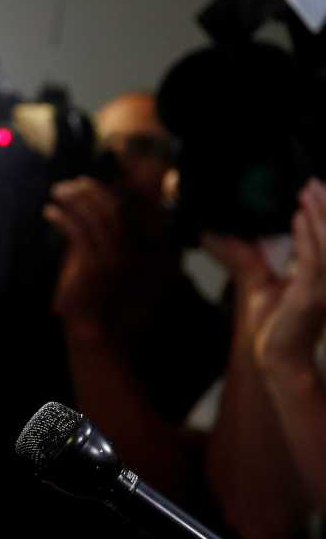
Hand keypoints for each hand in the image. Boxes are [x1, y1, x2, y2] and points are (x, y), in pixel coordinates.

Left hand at [45, 177, 126, 323]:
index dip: (104, 192)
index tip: (85, 183)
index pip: (124, 209)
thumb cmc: (90, 295)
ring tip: (57, 192)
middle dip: (89, 191)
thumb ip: (95, 236)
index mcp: (137, 249)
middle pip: (112, 208)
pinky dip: (62, 217)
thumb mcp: (97, 260)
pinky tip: (49, 212)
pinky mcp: (94, 266)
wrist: (93, 329)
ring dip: (75, 200)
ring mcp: (115, 259)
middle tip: (68, 184)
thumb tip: (81, 210)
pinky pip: (77, 231)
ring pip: (95, 217)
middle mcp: (131, 252)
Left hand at [259, 180, 325, 372]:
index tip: (316, 188)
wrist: (277, 357)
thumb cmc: (274, 324)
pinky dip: (307, 237)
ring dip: (319, 216)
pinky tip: (298, 217)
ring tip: (308, 193)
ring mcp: (324, 288)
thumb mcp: (262, 283)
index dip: (325, 214)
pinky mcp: (311, 297)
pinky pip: (314, 261)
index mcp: (323, 275)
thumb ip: (249, 258)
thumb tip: (223, 234)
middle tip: (315, 182)